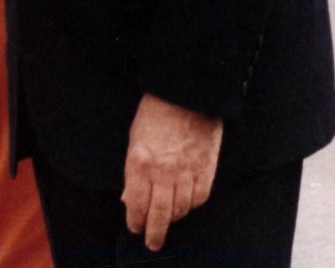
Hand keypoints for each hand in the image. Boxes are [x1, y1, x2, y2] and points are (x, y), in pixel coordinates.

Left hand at [122, 94, 222, 251]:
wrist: (186, 92)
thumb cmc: (155, 112)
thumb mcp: (134, 139)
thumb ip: (132, 172)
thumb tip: (129, 199)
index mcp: (140, 163)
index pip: (136, 205)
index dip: (135, 221)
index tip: (135, 228)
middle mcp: (163, 172)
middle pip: (159, 215)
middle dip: (154, 234)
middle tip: (152, 243)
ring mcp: (186, 171)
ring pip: (180, 209)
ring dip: (173, 218)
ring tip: (169, 220)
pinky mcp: (206, 168)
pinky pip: (199, 198)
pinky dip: (192, 205)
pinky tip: (186, 205)